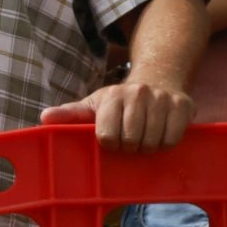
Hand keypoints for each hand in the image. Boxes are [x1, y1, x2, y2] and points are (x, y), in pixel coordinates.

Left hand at [40, 79, 194, 151]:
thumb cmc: (120, 101)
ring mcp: (162, 99)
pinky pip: (172, 139)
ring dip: (148, 147)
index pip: (107, 136)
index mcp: (112, 97)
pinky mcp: (183, 105)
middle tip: (130, 139)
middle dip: (129, 147)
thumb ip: (69, 114)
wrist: (159, 78)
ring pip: (152, 142)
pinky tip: (161, 133)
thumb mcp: (93, 105)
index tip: (112, 139)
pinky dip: (166, 143)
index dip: (110, 144)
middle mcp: (137, 94)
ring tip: (144, 137)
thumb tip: (43, 118)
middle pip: (131, 141)